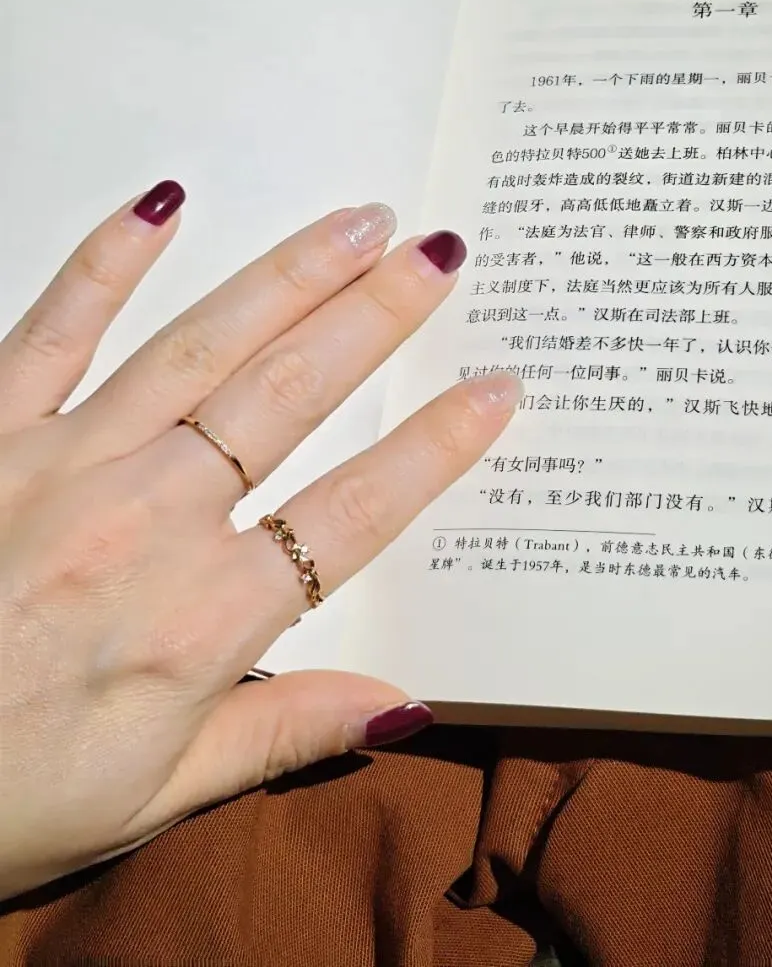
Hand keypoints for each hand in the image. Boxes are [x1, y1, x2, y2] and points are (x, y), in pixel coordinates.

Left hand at [0, 183, 518, 900]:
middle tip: (440, 253)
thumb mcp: (151, 793)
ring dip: (288, 279)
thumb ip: (282, 736)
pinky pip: (53, 330)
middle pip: (290, 399)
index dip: (435, 448)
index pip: (352, 515)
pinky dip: (106, 265)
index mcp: (199, 621)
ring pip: (199, 349)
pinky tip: (164, 205)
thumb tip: (405, 707)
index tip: (496, 388)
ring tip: (359, 222)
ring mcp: (64, 464)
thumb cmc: (3, 789)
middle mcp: (144, 524)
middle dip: (376, 318)